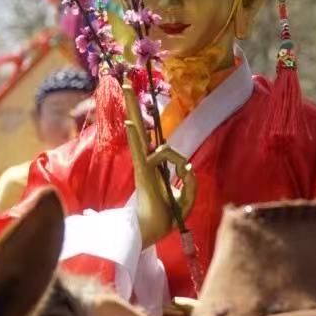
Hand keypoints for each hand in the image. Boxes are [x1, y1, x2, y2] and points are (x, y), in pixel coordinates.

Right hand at [123, 84, 196, 248]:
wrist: (153, 235)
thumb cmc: (167, 218)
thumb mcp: (186, 198)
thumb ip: (190, 182)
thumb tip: (187, 167)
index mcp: (156, 167)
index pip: (165, 150)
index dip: (180, 161)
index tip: (185, 176)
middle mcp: (147, 162)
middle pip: (140, 127)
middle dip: (135, 105)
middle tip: (126, 81)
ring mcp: (144, 165)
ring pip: (138, 131)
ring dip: (133, 108)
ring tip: (126, 84)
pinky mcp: (143, 173)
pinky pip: (140, 151)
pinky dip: (136, 137)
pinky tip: (130, 123)